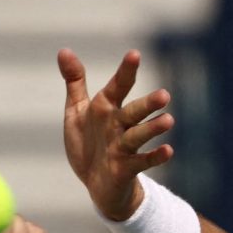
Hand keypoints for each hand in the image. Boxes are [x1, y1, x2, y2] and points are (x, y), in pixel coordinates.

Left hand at [58, 48, 174, 220]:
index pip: (117, 87)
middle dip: (147, 104)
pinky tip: (168, 151)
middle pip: (134, 112)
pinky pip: (142, 161)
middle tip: (164, 95)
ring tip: (168, 120)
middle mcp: (118, 125)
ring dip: (153, 128)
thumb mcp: (78, 111)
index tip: (134, 54)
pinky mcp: (127, 168)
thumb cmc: (88, 142)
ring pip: (139, 135)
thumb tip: (64, 50)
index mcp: (106, 108)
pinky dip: (155, 157)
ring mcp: (124, 147)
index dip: (125, 72)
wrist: (96, 182)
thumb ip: (75, 82)